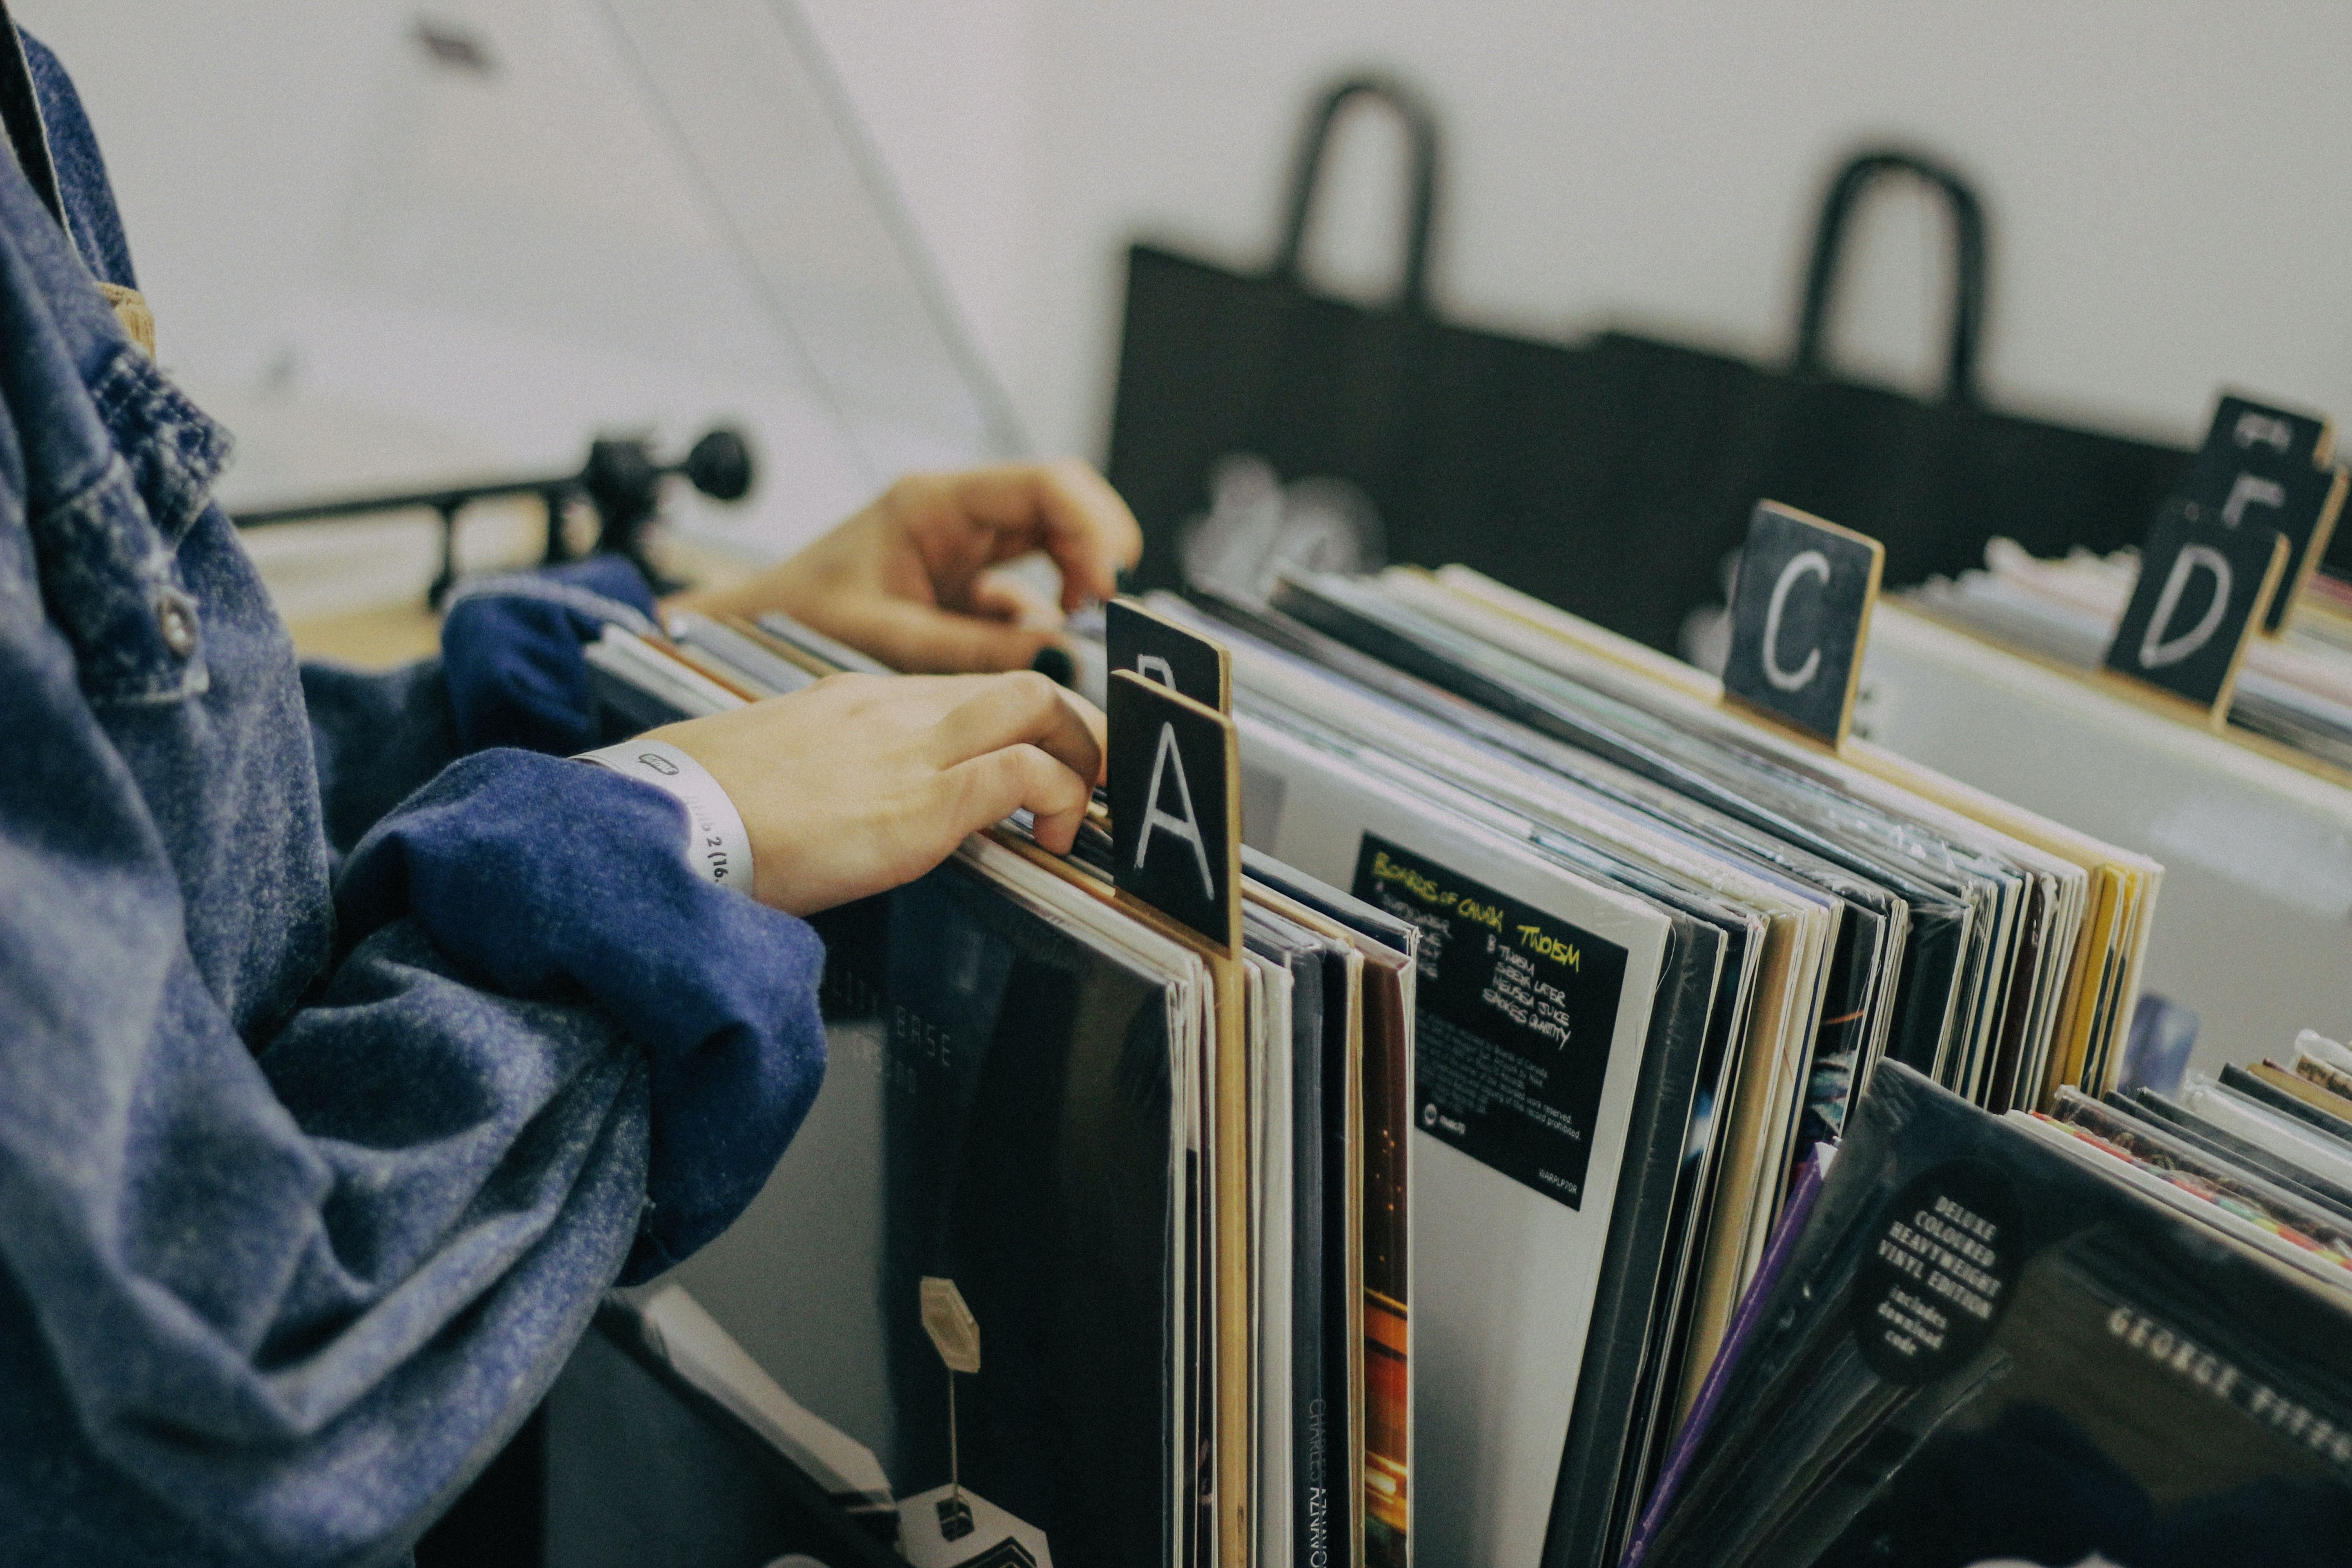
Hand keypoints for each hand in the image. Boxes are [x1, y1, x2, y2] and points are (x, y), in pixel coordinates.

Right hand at [650, 669, 1103, 914]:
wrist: (663, 822)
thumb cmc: (697, 807)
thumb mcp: (770, 770)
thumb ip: (821, 773)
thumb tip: (837, 806)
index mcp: (853, 699)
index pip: (962, 688)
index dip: (1015, 722)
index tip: (1034, 758)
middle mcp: (891, 708)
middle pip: (1019, 682)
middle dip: (1073, 727)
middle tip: (1083, 778)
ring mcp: (909, 749)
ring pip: (1038, 705)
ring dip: (1078, 757)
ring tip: (1076, 809)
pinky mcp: (920, 802)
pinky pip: (1020, 774)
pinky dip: (1055, 798)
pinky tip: (1049, 837)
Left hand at [663, 460, 1143, 672]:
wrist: (744, 633)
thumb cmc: (798, 621)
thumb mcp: (888, 636)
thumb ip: (973, 648)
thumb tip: (1059, 656)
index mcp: (934, 504)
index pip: (1046, 485)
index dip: (1092, 526)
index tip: (1108, 584)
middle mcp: (956, 515)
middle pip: (1062, 506)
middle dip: (1097, 552)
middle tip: (1107, 611)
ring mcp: (962, 547)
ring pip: (1052, 546)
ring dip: (1075, 587)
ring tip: (1074, 638)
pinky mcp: (962, 585)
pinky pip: (1025, 592)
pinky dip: (1043, 623)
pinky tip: (1033, 654)